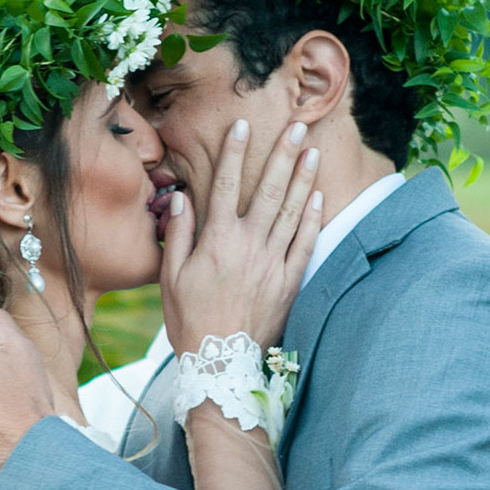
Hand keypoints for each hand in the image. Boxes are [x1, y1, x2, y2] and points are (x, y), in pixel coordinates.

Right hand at [161, 119, 321, 356]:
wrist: (220, 364)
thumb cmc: (190, 320)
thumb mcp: (170, 277)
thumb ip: (179, 233)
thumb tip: (181, 196)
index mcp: (216, 240)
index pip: (227, 184)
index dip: (235, 152)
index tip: (243, 124)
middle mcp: (248, 245)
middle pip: (269, 189)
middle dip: (283, 154)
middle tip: (298, 126)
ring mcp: (272, 263)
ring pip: (292, 211)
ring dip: (304, 178)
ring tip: (313, 151)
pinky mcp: (289, 282)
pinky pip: (305, 244)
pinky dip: (313, 218)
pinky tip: (319, 197)